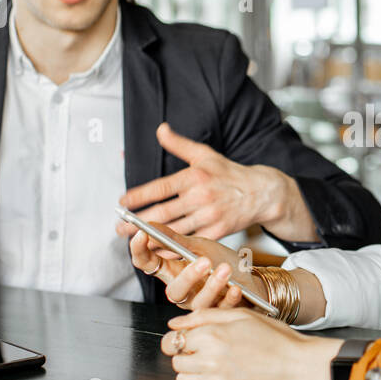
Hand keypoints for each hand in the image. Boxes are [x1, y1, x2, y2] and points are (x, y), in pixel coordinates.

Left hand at [116, 123, 283, 240]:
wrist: (261, 193)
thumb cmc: (229, 174)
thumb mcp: (205, 154)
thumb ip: (179, 144)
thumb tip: (161, 129)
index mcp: (195, 177)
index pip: (161, 187)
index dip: (139, 196)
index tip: (123, 202)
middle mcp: (201, 197)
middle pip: (163, 212)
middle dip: (138, 222)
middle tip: (120, 227)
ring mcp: (210, 216)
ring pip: (175, 229)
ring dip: (152, 236)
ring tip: (134, 240)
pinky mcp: (218, 232)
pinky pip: (191, 242)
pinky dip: (174, 247)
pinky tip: (160, 250)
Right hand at [129, 229, 269, 311]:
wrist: (250, 276)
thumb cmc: (219, 260)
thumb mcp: (197, 246)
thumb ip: (174, 239)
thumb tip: (149, 224)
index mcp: (172, 272)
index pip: (147, 264)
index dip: (139, 251)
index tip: (141, 233)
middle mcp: (183, 291)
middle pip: (175, 290)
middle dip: (188, 276)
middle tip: (204, 261)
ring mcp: (201, 303)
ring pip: (200, 303)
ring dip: (213, 286)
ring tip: (225, 269)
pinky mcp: (221, 311)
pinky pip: (222, 310)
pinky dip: (229, 299)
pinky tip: (236, 288)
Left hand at [162, 307, 340, 379]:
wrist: (299, 367)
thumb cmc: (276, 340)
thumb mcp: (242, 316)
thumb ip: (204, 316)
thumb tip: (174, 323)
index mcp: (212, 335)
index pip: (172, 340)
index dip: (181, 339)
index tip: (189, 341)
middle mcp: (210, 361)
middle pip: (176, 362)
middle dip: (188, 356)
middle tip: (209, 353)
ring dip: (193, 374)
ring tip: (215, 368)